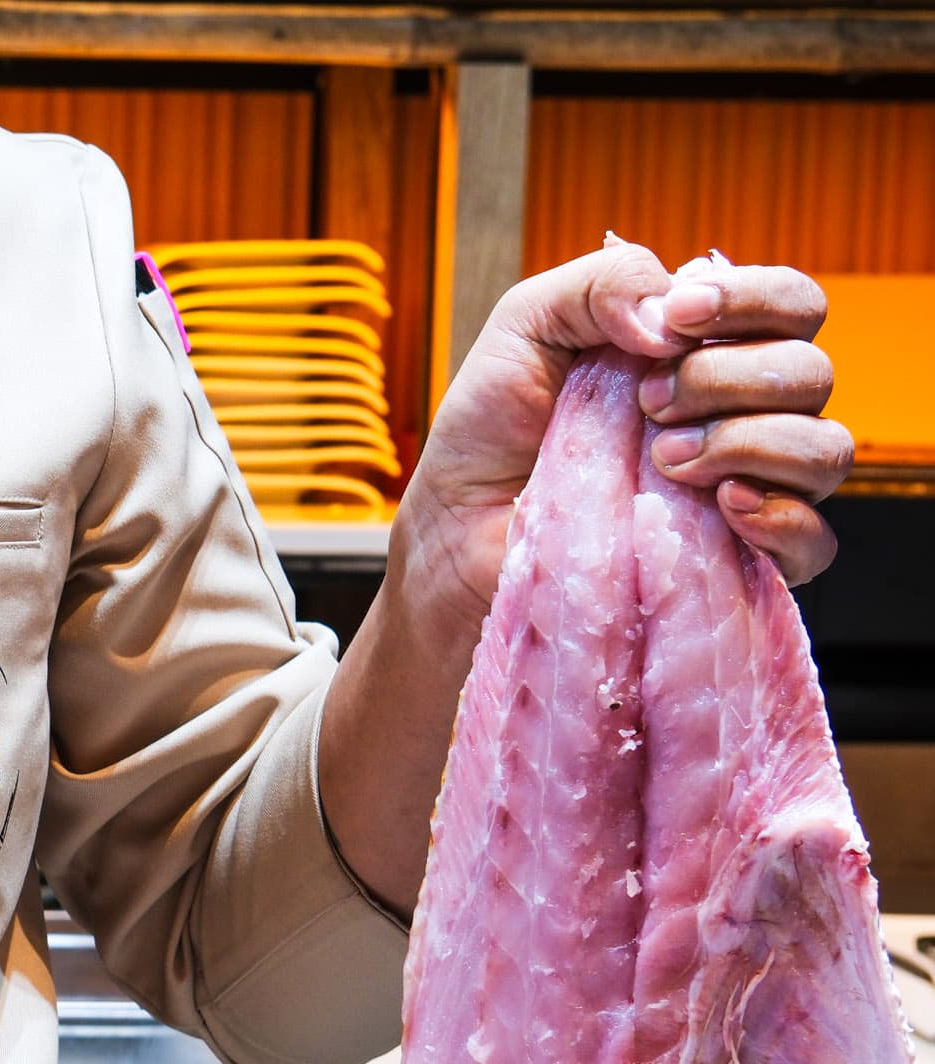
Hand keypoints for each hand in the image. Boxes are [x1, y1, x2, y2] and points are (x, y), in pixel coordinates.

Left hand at [394, 239, 851, 644]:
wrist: (455, 528)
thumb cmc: (492, 429)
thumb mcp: (528, 326)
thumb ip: (602, 284)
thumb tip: (674, 316)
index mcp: (706, 350)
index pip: (793, 306)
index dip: (754, 299)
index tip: (676, 320)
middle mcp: (741, 414)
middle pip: (810, 374)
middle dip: (727, 376)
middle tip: (645, 404)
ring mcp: (745, 489)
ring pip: (824, 451)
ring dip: (749, 441)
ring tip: (663, 459)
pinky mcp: (736, 564)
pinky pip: (815, 544)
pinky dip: (781, 519)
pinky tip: (721, 505)